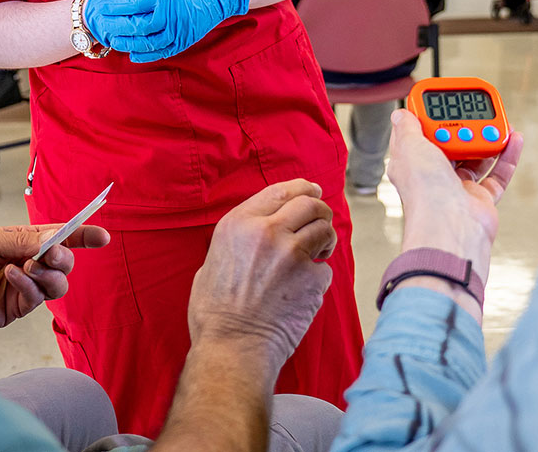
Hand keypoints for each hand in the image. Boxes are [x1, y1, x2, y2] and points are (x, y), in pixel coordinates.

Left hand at [0, 223, 108, 328]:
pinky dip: (28, 284)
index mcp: (25, 242)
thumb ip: (25, 241)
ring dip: (48, 274)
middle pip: (65, 263)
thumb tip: (56, 239)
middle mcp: (29, 264)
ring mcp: (24, 289)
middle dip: (64, 257)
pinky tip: (11, 275)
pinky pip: (36, 299)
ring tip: (28, 265)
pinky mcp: (15, 310)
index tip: (102, 237)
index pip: (61, 238)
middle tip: (51, 253)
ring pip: (57, 285)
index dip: (83, 236)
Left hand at [87, 0, 249, 63]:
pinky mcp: (184, 41)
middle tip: (103, 24)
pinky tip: (133, 54)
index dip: (116, 6)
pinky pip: (162, 52)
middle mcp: (171, 16)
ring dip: (128, 43)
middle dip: (117, 26)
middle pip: (137, 26)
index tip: (104, 7)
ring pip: (147, 43)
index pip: (134, 4)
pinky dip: (146, 55)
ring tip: (114, 40)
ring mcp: (179, 31)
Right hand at [188, 180, 336, 377]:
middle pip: (310, 203)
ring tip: (319, 252)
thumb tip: (253, 235)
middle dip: (320, 209)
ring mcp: (292, 254)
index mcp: (239, 223)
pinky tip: (306, 290)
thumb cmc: (215, 314)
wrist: (232, 349)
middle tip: (321, 221)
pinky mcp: (311, 279)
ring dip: (325, 239)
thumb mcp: (212, 262)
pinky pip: (325, 269)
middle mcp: (267, 231)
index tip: (313, 189)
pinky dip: (319, 277)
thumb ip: (237, 241)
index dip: (302, 187)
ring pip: (324, 229)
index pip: (280, 191)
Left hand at [386, 110, 522, 266]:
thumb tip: (400, 114)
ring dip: (488, 138)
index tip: (442, 103)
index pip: (419, 135)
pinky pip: (497, 174)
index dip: (429, 117)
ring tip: (499, 122)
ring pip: (475, 157)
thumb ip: (407, 128)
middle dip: (464, 126)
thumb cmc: (426, 192)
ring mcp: (457, 187)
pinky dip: (507, 156)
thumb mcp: (409, 147)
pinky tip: (513, 139)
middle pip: (450, 143)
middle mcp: (433, 176)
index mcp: (412, 164)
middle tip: (476, 111)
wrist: (452, 228)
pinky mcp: (480, 199)